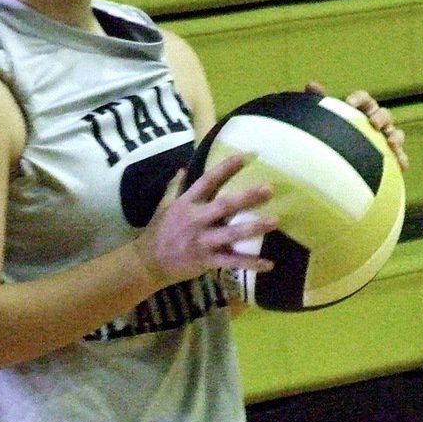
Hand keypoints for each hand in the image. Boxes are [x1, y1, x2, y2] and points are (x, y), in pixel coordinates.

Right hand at [135, 154, 277, 288]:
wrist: (148, 263)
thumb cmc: (158, 232)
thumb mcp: (164, 206)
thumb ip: (175, 187)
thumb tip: (184, 167)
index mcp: (186, 204)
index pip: (207, 181)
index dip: (224, 169)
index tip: (243, 157)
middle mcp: (196, 220)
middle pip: (224, 206)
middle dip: (247, 197)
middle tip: (269, 189)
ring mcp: (202, 241)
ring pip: (231, 233)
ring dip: (253, 227)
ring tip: (275, 221)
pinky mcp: (206, 260)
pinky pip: (232, 262)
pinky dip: (250, 264)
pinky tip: (269, 264)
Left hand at [306, 80, 408, 170]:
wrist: (340, 158)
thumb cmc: (335, 132)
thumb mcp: (326, 118)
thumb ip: (320, 102)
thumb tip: (311, 85)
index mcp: (362, 109)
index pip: (363, 98)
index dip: (358, 98)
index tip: (349, 103)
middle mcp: (376, 121)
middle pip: (383, 114)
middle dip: (380, 117)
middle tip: (373, 123)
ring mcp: (385, 138)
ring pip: (396, 133)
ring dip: (396, 136)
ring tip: (391, 143)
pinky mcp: (391, 155)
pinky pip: (399, 156)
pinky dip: (401, 159)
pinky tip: (402, 166)